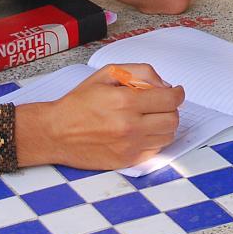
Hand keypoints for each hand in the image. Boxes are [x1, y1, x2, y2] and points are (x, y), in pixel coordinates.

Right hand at [28, 63, 183, 168]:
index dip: (177, 94)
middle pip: (173, 119)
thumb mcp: (106, 75)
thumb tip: (164, 85)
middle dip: (171, 109)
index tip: (175, 92)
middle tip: (161, 105)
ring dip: (164, 125)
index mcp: (125, 101)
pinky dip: (153, 140)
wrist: (55, 132)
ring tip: (150, 118)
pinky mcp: (127, 161)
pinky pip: (155, 150)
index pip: (170, 99)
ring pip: (167, 136)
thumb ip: (139, 72)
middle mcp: (130, 126)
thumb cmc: (78, 103)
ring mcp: (129, 146)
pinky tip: (141, 132)